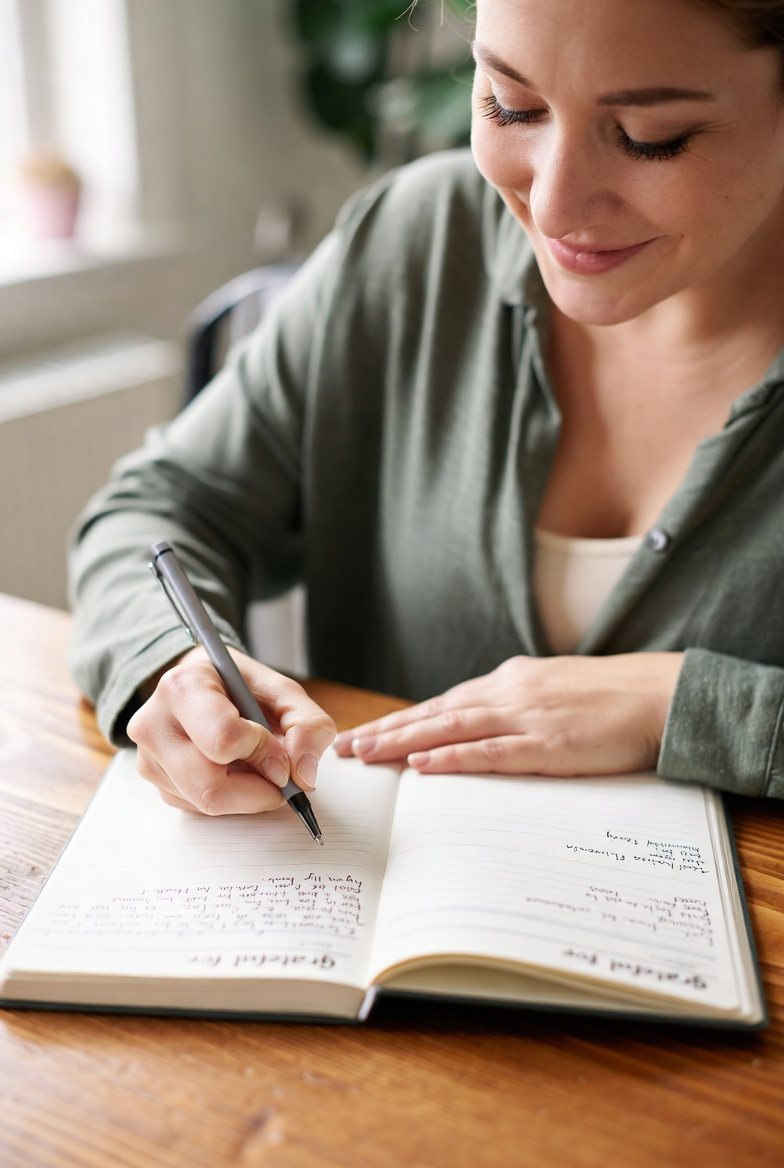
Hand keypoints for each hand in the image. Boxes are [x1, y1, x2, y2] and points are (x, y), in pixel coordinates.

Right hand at [127, 646, 335, 813]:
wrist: (204, 684)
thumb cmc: (241, 686)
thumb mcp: (284, 692)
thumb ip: (308, 725)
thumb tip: (303, 775)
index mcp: (183, 687)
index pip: (223, 740)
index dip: (263, 754)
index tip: (281, 753)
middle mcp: (155, 723)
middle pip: (211, 787)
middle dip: (257, 790)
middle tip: (278, 776)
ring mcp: (148, 757)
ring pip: (206, 804)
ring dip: (244, 795)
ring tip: (252, 764)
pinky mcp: (154, 782)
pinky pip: (198, 809)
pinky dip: (228, 798)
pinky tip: (231, 770)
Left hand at [334, 653, 683, 775]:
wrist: (659, 694)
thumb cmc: (610, 698)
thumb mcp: (554, 693)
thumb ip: (517, 707)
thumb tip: (481, 729)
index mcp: (511, 682)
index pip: (444, 704)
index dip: (402, 720)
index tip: (367, 734)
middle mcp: (509, 693)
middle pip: (435, 713)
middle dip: (387, 732)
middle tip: (346, 748)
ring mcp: (527, 717)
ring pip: (451, 729)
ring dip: (404, 743)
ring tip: (367, 755)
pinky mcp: (548, 744)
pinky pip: (490, 752)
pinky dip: (453, 757)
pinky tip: (424, 765)